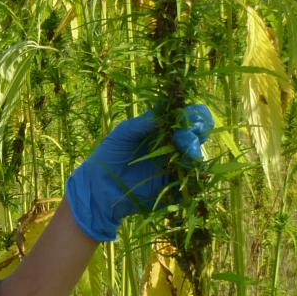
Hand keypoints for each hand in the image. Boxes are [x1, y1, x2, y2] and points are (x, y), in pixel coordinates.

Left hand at [64, 105, 213, 241]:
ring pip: (197, 158)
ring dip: (195, 154)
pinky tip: (189, 173)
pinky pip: (192, 184)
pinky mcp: (173, 188)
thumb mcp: (125, 133)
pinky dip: (195, 178)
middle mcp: (172, 146)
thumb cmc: (108, 155)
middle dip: (197, 133)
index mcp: (162, 129)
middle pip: (197, 135)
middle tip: (184, 138)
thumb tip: (169, 106)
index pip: (186, 117)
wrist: (99, 188)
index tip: (191, 118)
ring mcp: (174, 167)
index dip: (194, 116)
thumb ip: (146, 121)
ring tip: (188, 154)